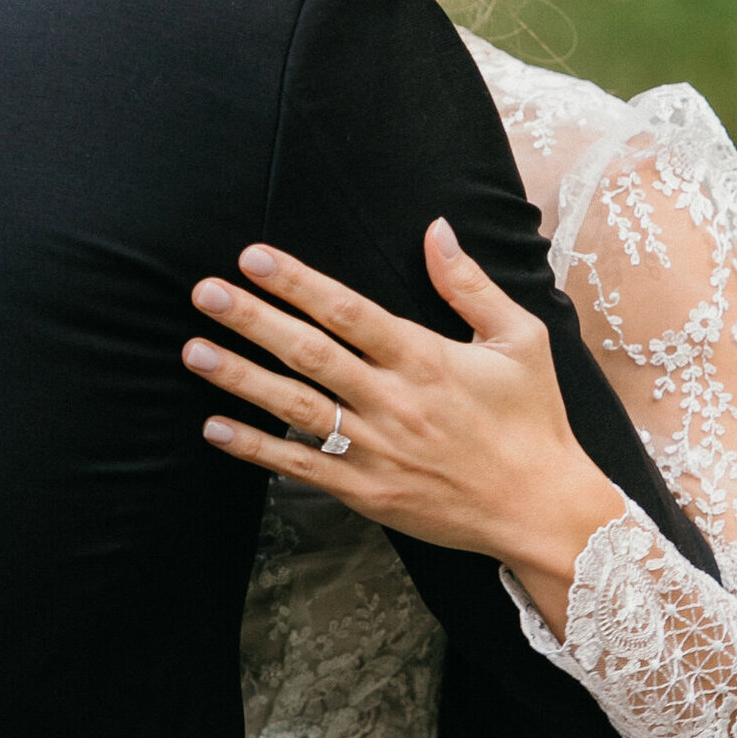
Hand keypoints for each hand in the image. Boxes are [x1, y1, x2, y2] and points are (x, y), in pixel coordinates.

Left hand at [182, 220, 624, 636]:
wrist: (542, 508)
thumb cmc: (533, 419)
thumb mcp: (520, 339)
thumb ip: (470, 284)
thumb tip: (436, 229)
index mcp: (426, 358)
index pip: (348, 311)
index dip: (298, 282)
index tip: (254, 258)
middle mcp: (395, 401)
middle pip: (310, 354)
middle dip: (253, 320)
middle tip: (205, 293)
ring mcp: (377, 450)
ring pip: (296, 407)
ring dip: (241, 378)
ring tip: (194, 350)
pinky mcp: (368, 492)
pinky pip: (301, 467)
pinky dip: (257, 448)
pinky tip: (216, 427)